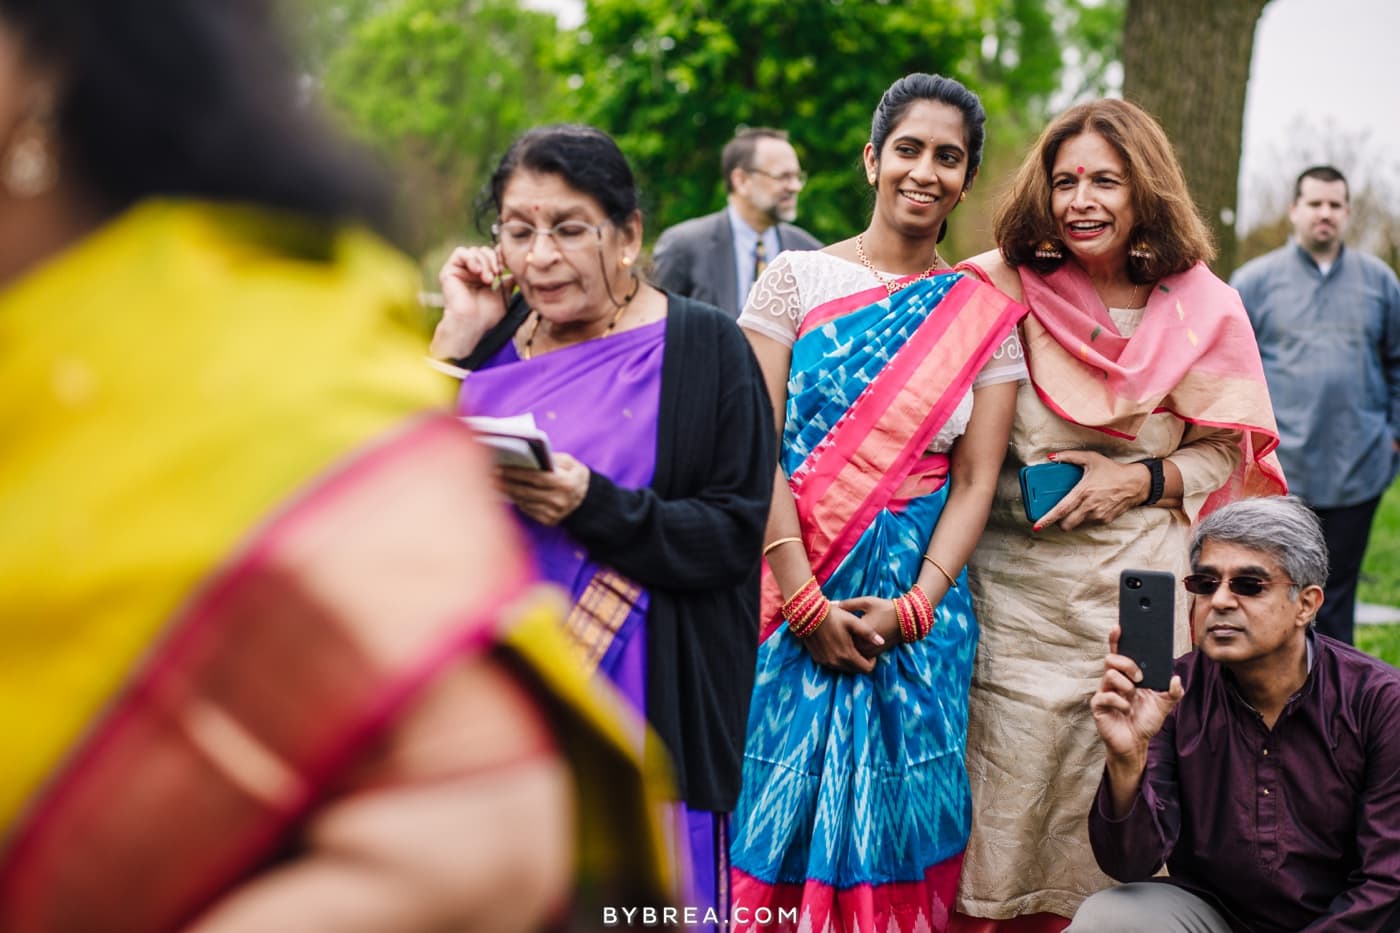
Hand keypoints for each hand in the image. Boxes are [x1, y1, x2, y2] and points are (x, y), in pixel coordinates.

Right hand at [430, 246, 512, 358]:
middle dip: (493, 260)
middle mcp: (470, 272)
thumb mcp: (504, 297)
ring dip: (484, 262)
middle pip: (484, 251)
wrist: (471, 324)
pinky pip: (460, 252)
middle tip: (497, 274)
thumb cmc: (486, 316)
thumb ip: (509, 283)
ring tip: (488, 279)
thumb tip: (517, 273)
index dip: (500, 258)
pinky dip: (471, 258)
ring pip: (474, 251)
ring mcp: (459, 271)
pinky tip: (477, 271)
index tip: (506, 267)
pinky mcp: (449, 270)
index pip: (491, 256)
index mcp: (482, 277)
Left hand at [498, 452, 589, 524]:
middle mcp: (560, 500)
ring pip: (524, 501)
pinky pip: (528, 510)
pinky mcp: (549, 521)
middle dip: (506, 482)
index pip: (536, 477)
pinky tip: (507, 493)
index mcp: (566, 483)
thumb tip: (527, 456)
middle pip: (526, 491)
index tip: (499, 467)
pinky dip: (516, 501)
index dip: (516, 473)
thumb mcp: (569, 462)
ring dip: (507, 492)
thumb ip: (551, 458)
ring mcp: (554, 513)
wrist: (588, 500)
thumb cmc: (574, 475)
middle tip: (489, 475)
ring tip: (493, 483)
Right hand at [800, 603, 882, 673]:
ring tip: (850, 646)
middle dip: (861, 662)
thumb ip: (868, 633)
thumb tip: (882, 642)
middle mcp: (836, 662)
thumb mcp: (853, 621)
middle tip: (861, 648)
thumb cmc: (833, 615)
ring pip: (844, 668)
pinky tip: (839, 646)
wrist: (808, 614)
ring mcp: (826, 662)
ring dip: (850, 661)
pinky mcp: (818, 659)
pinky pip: (833, 664)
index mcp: (847, 654)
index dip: (872, 662)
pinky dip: (839, 659)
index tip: (871, 652)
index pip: (866, 669)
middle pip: (855, 671)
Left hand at [838, 595, 902, 657]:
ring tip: (840, 635)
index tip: (830, 622)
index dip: (832, 629)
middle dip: (838, 639)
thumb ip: (848, 604)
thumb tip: (832, 604)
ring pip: (851, 653)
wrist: (906, 619)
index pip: (838, 635)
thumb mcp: (866, 602)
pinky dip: (854, 650)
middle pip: (843, 646)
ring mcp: (870, 652)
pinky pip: (859, 656)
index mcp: (859, 633)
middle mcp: (864, 646)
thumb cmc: (885, 608)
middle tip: (833, 630)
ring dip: (845, 646)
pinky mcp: (875, 654)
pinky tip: (851, 639)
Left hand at [1034, 450, 1148, 531]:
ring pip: (1077, 525)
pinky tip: (1089, 507)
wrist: (1136, 483)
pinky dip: (1084, 518)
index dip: (1047, 519)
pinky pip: (1088, 523)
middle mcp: (1090, 506)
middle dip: (1058, 522)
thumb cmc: (1113, 470)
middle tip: (1057, 513)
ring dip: (1072, 519)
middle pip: (1066, 524)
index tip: (1036, 526)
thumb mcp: (1091, 458)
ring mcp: (1098, 515)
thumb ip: (1069, 457)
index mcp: (1083, 492)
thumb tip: (1051, 457)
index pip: (1061, 510)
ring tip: (1076, 507)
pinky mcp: (1105, 520)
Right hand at [1090, 626, 1183, 762]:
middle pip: (1111, 659)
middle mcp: (1114, 681)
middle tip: (1140, 677)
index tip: (1119, 627)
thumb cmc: (1145, 721)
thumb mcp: (1165, 705)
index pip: (1119, 652)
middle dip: (1127, 664)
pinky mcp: (1099, 706)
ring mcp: (1105, 692)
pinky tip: (1126, 709)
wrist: (1135, 744)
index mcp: (1127, 676)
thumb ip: (1173, 691)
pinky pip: (1105, 696)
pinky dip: (1119, 702)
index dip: (1116, 639)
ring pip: (1109, 675)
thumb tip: (1176, 678)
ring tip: (1132, 696)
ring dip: (1125, 684)